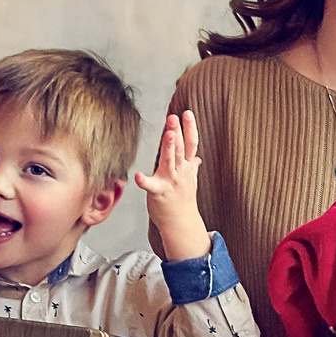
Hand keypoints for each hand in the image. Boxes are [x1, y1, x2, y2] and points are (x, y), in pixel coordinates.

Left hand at [136, 109, 210, 262]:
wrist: (181, 223)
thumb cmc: (182, 201)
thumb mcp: (190, 180)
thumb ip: (191, 167)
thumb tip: (197, 159)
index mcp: (186, 167)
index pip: (191, 144)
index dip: (190, 128)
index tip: (187, 113)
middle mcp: (180, 172)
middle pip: (181, 148)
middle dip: (178, 132)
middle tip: (174, 117)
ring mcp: (170, 181)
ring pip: (170, 160)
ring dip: (170, 147)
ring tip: (169, 134)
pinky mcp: (159, 192)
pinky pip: (151, 186)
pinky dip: (145, 181)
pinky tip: (138, 176)